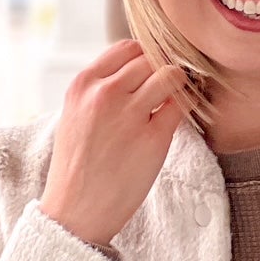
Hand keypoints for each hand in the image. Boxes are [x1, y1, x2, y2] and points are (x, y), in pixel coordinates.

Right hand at [39, 39, 188, 250]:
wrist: (75, 212)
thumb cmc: (76, 167)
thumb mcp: (74, 115)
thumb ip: (99, 90)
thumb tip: (136, 71)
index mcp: (82, 85)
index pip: (126, 48)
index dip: (144, 57)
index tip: (150, 72)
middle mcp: (105, 94)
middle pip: (150, 58)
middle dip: (161, 70)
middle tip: (166, 89)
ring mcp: (130, 115)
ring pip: (170, 75)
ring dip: (177, 85)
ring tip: (173, 102)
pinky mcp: (154, 139)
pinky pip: (181, 106)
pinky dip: (185, 107)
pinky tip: (178, 118)